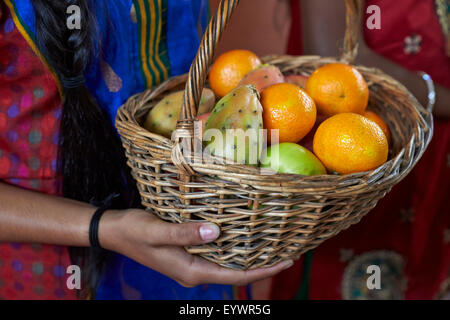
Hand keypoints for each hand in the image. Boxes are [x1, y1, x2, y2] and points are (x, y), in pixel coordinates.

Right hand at [100, 209, 292, 287]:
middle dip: (262, 264)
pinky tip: (244, 238)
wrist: (115, 231)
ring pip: (228, 264)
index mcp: (190, 270)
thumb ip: (185, 232)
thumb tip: (217, 232)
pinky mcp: (188, 253)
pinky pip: (218, 255)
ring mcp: (192, 263)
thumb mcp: (157, 231)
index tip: (286, 261)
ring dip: (250, 256)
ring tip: (272, 244)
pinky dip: (235, 249)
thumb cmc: (134, 231)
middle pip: (236, 272)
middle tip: (287, 250)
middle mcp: (194, 271)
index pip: (235, 276)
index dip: (262, 270)